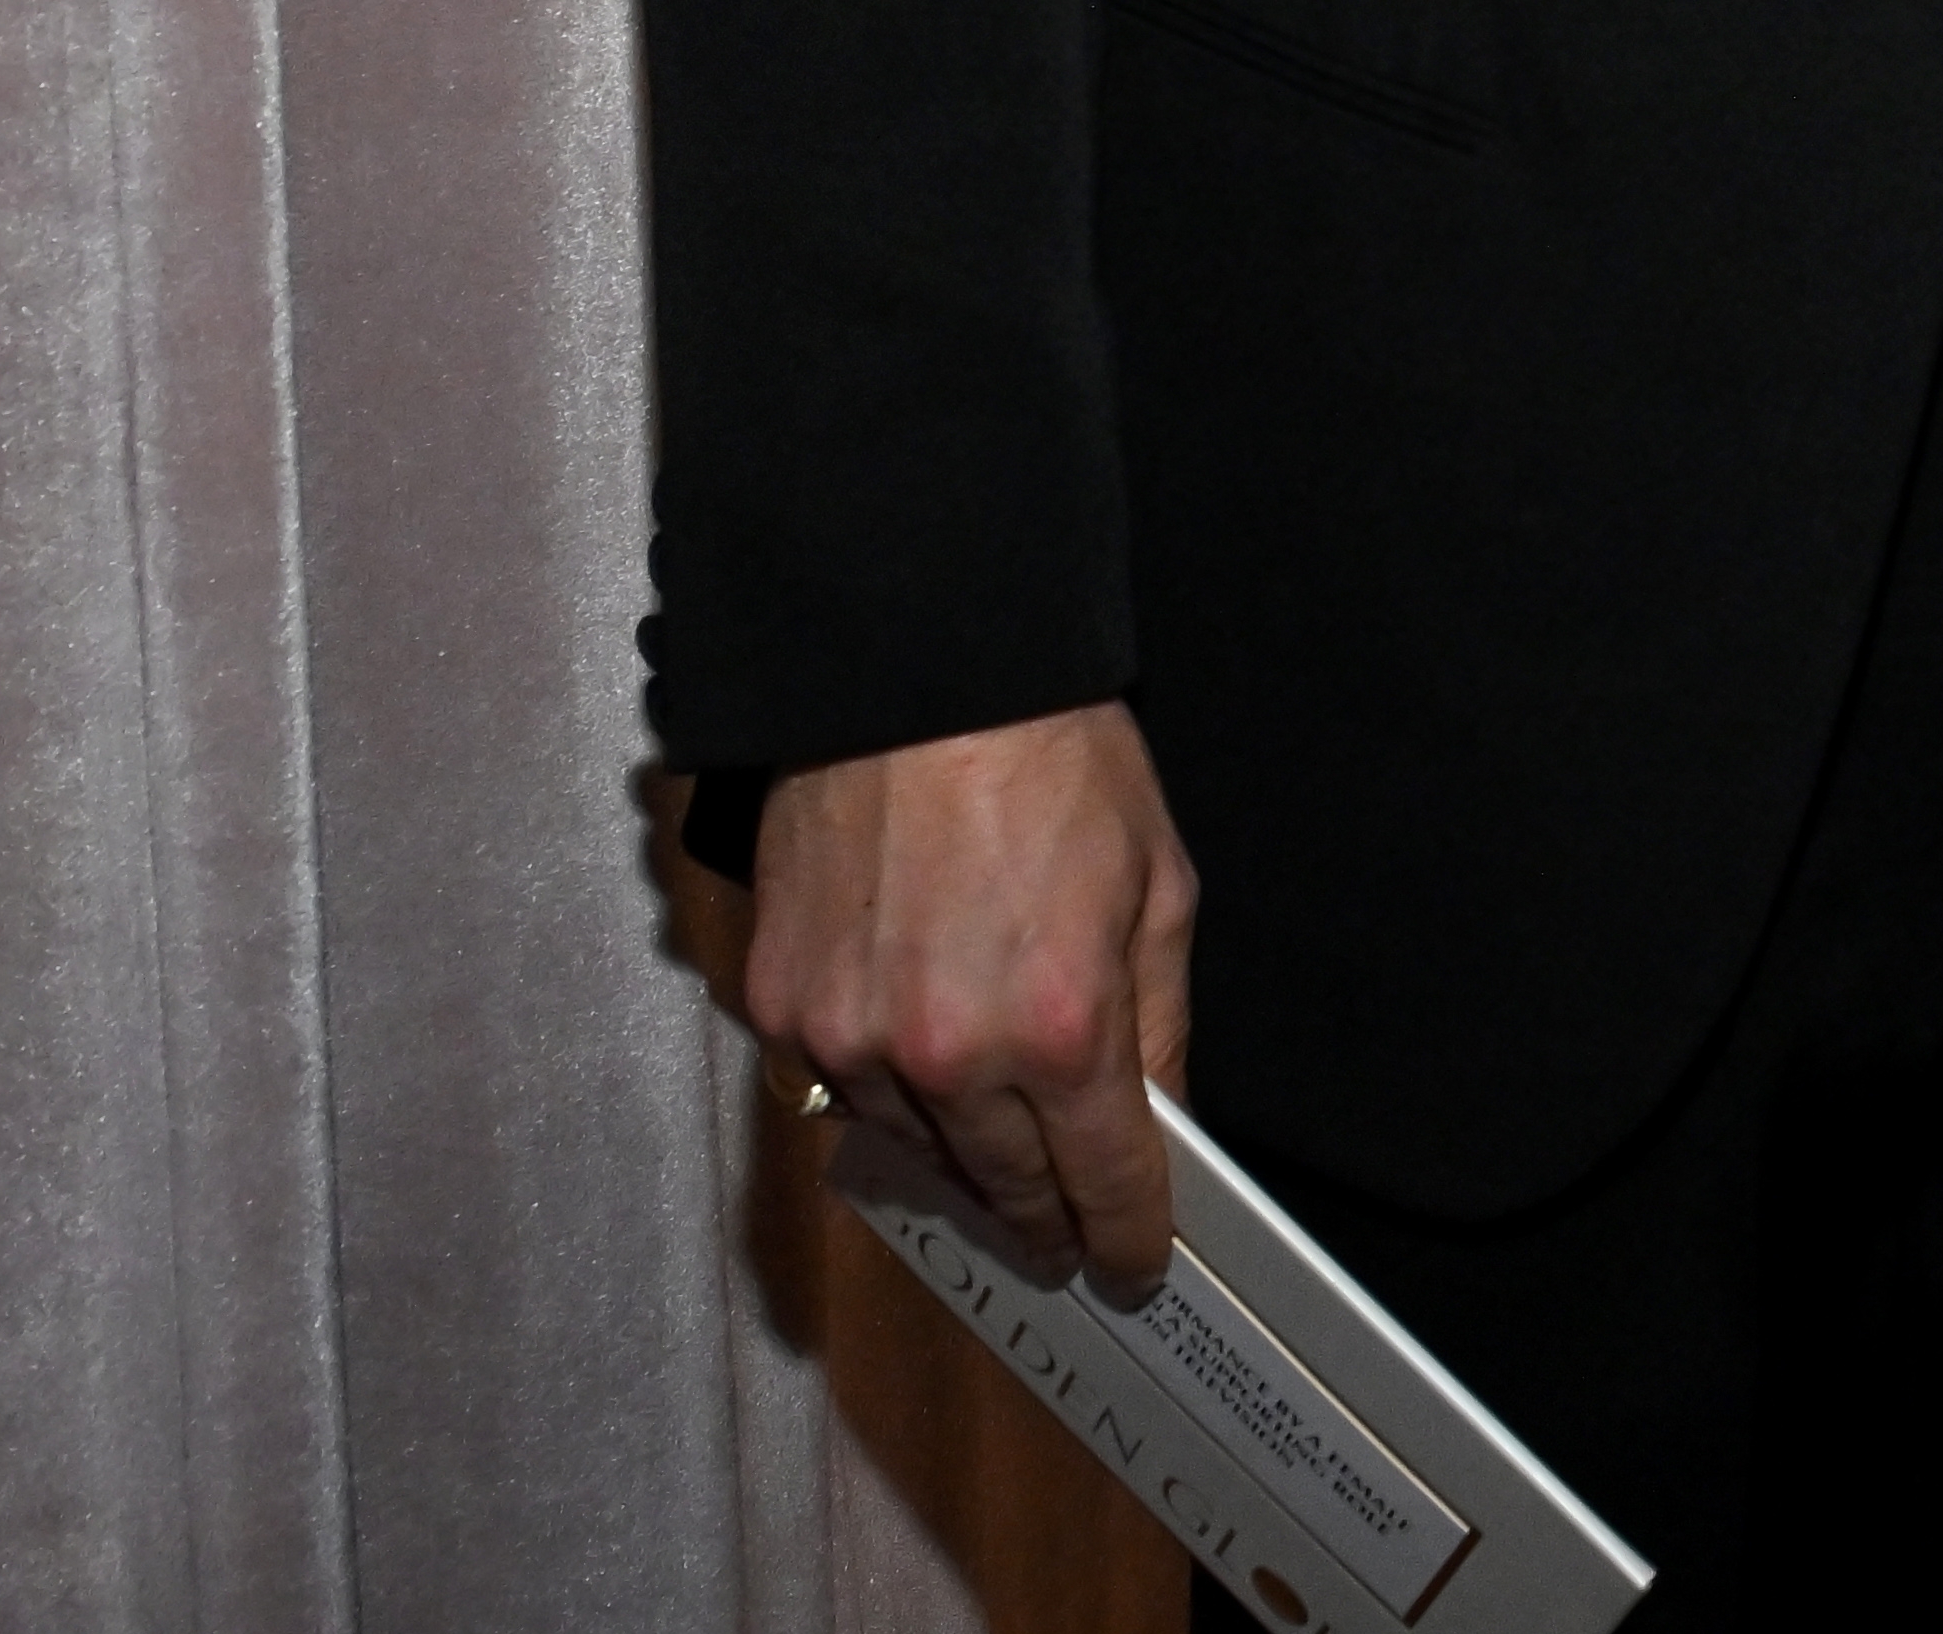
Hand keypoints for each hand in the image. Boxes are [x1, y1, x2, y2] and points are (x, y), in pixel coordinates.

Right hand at [742, 703, 1201, 1295]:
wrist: (917, 677)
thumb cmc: (1055, 763)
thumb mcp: (1158, 887)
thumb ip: (1159, 1022)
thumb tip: (1156, 1122)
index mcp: (1063, 1029)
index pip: (1104, 1182)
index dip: (1126, 1234)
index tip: (1132, 1265)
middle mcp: (952, 1056)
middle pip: (1006, 1188)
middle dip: (1046, 1219)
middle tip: (1068, 1239)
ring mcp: (854, 1041)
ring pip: (919, 1151)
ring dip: (963, 1160)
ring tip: (998, 1156)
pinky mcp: (783, 1010)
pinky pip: (840, 1092)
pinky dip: (885, 1097)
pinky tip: (918, 1075)